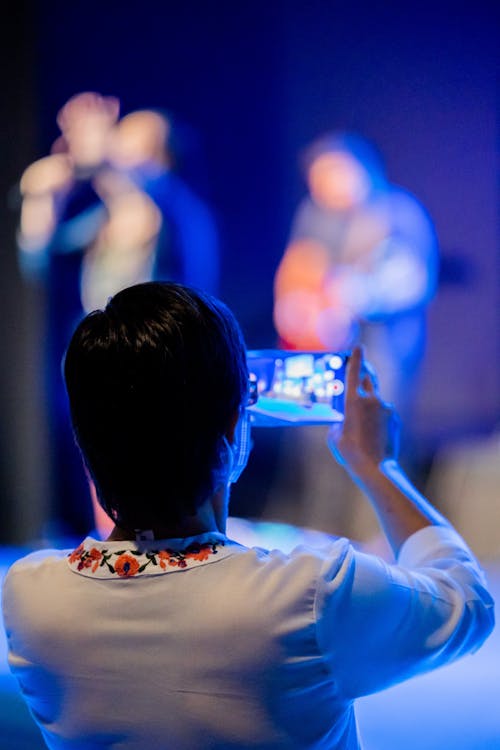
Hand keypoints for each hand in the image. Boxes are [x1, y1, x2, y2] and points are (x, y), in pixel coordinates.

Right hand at [327, 346, 399, 475]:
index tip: (358, 346)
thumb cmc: (350, 452)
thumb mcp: (334, 435)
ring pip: (376, 398)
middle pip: (369, 378)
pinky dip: (377, 417)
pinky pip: (384, 412)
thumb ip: (339, 421)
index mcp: (354, 401)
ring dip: (369, 402)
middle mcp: (372, 400)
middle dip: (364, 374)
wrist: (375, 468)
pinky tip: (372, 433)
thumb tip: (345, 420)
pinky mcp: (395, 418)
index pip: (354, 372)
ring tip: (361, 422)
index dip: (356, 357)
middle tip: (360, 372)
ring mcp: (386, 408)